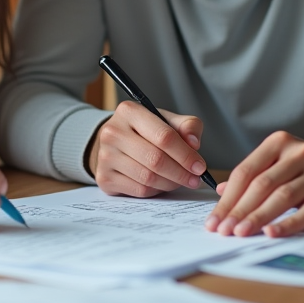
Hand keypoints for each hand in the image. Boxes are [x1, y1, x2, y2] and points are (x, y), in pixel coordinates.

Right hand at [88, 101, 208, 197]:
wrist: (116, 142)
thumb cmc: (147, 130)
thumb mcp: (168, 120)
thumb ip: (187, 126)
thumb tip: (194, 144)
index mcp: (129, 112)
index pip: (163, 136)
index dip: (185, 154)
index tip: (200, 166)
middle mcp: (112, 132)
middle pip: (155, 160)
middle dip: (181, 173)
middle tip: (195, 179)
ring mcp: (105, 156)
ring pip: (148, 178)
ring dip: (170, 183)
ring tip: (180, 181)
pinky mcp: (104, 178)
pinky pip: (139, 190)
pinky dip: (156, 190)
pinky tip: (162, 184)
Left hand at [204, 133, 303, 237]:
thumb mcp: (280, 165)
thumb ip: (253, 176)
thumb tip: (222, 193)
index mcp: (279, 142)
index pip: (246, 171)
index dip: (228, 198)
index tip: (214, 220)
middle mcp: (299, 153)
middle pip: (262, 184)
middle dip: (239, 210)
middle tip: (223, 231)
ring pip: (283, 196)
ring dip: (258, 217)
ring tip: (241, 233)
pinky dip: (289, 222)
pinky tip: (272, 233)